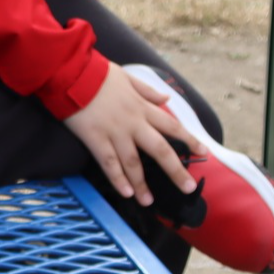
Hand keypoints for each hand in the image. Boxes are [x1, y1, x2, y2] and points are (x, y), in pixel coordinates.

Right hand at [63, 62, 204, 205]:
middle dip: (175, 170)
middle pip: (160, 150)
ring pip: (133, 163)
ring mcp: (114, 133)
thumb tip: (166, 99)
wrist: (70, 72)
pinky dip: (117, 178)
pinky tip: (125, 192)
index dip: (189, 140)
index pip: (172, 126)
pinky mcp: (95, 138)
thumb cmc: (96, 73)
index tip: (203, 152)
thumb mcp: (126, 77)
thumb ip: (147, 90)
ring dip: (141, 184)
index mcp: (142, 107)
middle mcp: (133, 123)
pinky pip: (108, 162)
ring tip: (148, 201)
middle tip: (188, 187)